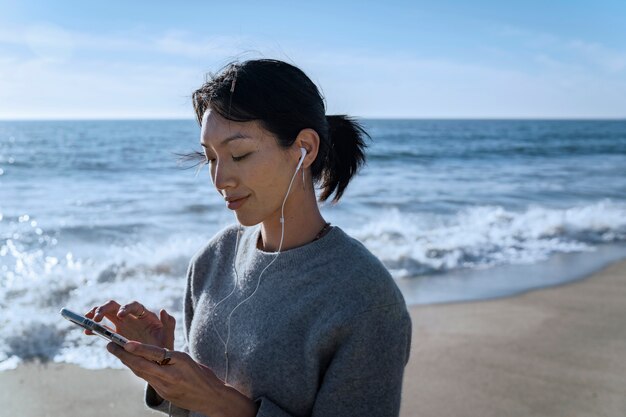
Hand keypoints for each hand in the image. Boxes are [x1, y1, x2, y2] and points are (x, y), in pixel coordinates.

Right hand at [85, 300, 174, 347]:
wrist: (157, 360)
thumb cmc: (164, 347)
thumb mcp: (168, 337)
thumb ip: (169, 324)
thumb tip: (163, 310)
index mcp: (144, 315)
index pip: (134, 306)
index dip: (126, 308)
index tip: (120, 315)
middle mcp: (131, 317)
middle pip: (115, 306)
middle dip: (104, 309)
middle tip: (96, 318)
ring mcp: (122, 324)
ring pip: (106, 313)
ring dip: (95, 314)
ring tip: (88, 321)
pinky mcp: (115, 333)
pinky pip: (102, 328)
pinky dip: (94, 328)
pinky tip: (87, 332)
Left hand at [108, 341, 258, 416]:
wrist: (212, 398)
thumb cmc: (204, 376)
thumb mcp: (188, 360)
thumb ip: (170, 355)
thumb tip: (151, 351)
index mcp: (175, 369)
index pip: (154, 356)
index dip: (139, 349)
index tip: (124, 342)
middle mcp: (167, 380)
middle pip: (141, 367)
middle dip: (124, 356)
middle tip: (110, 345)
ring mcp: (163, 389)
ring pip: (141, 374)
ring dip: (128, 362)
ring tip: (117, 352)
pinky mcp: (163, 394)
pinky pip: (147, 380)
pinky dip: (138, 370)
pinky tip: (132, 364)